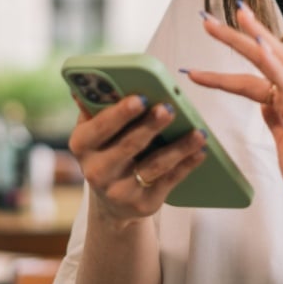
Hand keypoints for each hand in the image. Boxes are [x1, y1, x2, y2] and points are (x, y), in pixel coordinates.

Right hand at [68, 95, 207, 226]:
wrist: (111, 200)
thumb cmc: (106, 150)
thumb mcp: (94, 131)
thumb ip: (97, 106)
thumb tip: (97, 80)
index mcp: (82, 145)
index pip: (100, 127)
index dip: (120, 113)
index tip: (141, 97)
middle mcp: (96, 171)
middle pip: (128, 145)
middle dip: (151, 126)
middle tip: (170, 108)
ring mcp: (120, 191)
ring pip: (154, 165)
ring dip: (178, 147)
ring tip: (198, 132)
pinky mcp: (143, 204)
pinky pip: (169, 181)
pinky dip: (187, 165)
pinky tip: (201, 151)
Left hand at [185, 2, 282, 236]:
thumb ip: (278, 121)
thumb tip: (264, 104)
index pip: (261, 70)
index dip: (237, 52)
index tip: (215, 33)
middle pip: (267, 57)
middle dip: (237, 36)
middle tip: (207, 19)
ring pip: (278, 64)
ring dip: (251, 39)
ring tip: (229, 19)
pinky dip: (274, 64)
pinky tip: (259, 47)